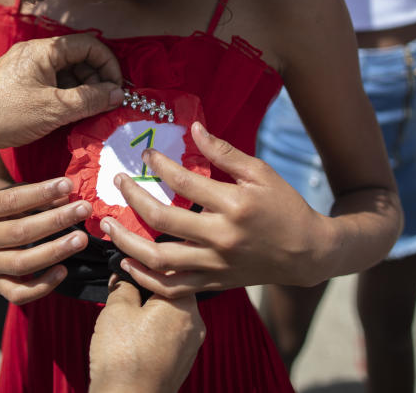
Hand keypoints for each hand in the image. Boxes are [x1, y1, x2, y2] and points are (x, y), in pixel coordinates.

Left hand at [0, 34, 123, 149]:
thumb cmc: (6, 116)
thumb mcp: (55, 109)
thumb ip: (90, 99)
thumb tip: (118, 94)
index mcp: (43, 50)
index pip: (88, 45)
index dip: (108, 64)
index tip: (117, 88)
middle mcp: (35, 53)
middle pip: (78, 57)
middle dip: (97, 78)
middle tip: (105, 103)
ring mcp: (27, 68)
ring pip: (67, 72)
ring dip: (83, 89)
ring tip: (90, 112)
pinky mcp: (22, 83)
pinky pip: (53, 83)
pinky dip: (67, 95)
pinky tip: (72, 114)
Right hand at [0, 177, 91, 303]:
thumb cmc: (3, 208)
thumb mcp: (13, 193)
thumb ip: (38, 196)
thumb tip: (67, 198)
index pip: (11, 201)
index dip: (41, 193)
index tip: (68, 185)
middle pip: (19, 232)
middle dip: (56, 220)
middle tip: (84, 210)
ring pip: (21, 263)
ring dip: (55, 250)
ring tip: (81, 239)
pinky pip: (19, 294)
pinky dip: (43, 286)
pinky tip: (63, 270)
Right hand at [89, 278, 204, 392]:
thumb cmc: (123, 358)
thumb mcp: (116, 309)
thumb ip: (124, 285)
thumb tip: (125, 278)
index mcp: (183, 305)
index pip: (169, 272)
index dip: (144, 267)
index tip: (126, 267)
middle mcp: (195, 324)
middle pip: (171, 294)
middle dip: (146, 292)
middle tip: (122, 294)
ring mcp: (191, 346)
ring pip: (170, 316)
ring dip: (150, 313)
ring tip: (125, 321)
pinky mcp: (182, 363)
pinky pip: (169, 337)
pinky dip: (153, 333)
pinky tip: (133, 340)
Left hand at [100, 122, 329, 295]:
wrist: (308, 252)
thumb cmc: (284, 206)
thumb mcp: (260, 172)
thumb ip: (224, 152)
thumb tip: (194, 128)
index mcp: (234, 205)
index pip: (184, 182)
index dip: (159, 165)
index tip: (146, 155)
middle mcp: (221, 237)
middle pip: (162, 219)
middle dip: (133, 197)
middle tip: (118, 182)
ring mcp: (216, 264)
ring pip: (160, 259)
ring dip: (127, 242)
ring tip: (107, 227)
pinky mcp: (214, 282)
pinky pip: (172, 287)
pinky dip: (145, 279)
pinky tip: (126, 264)